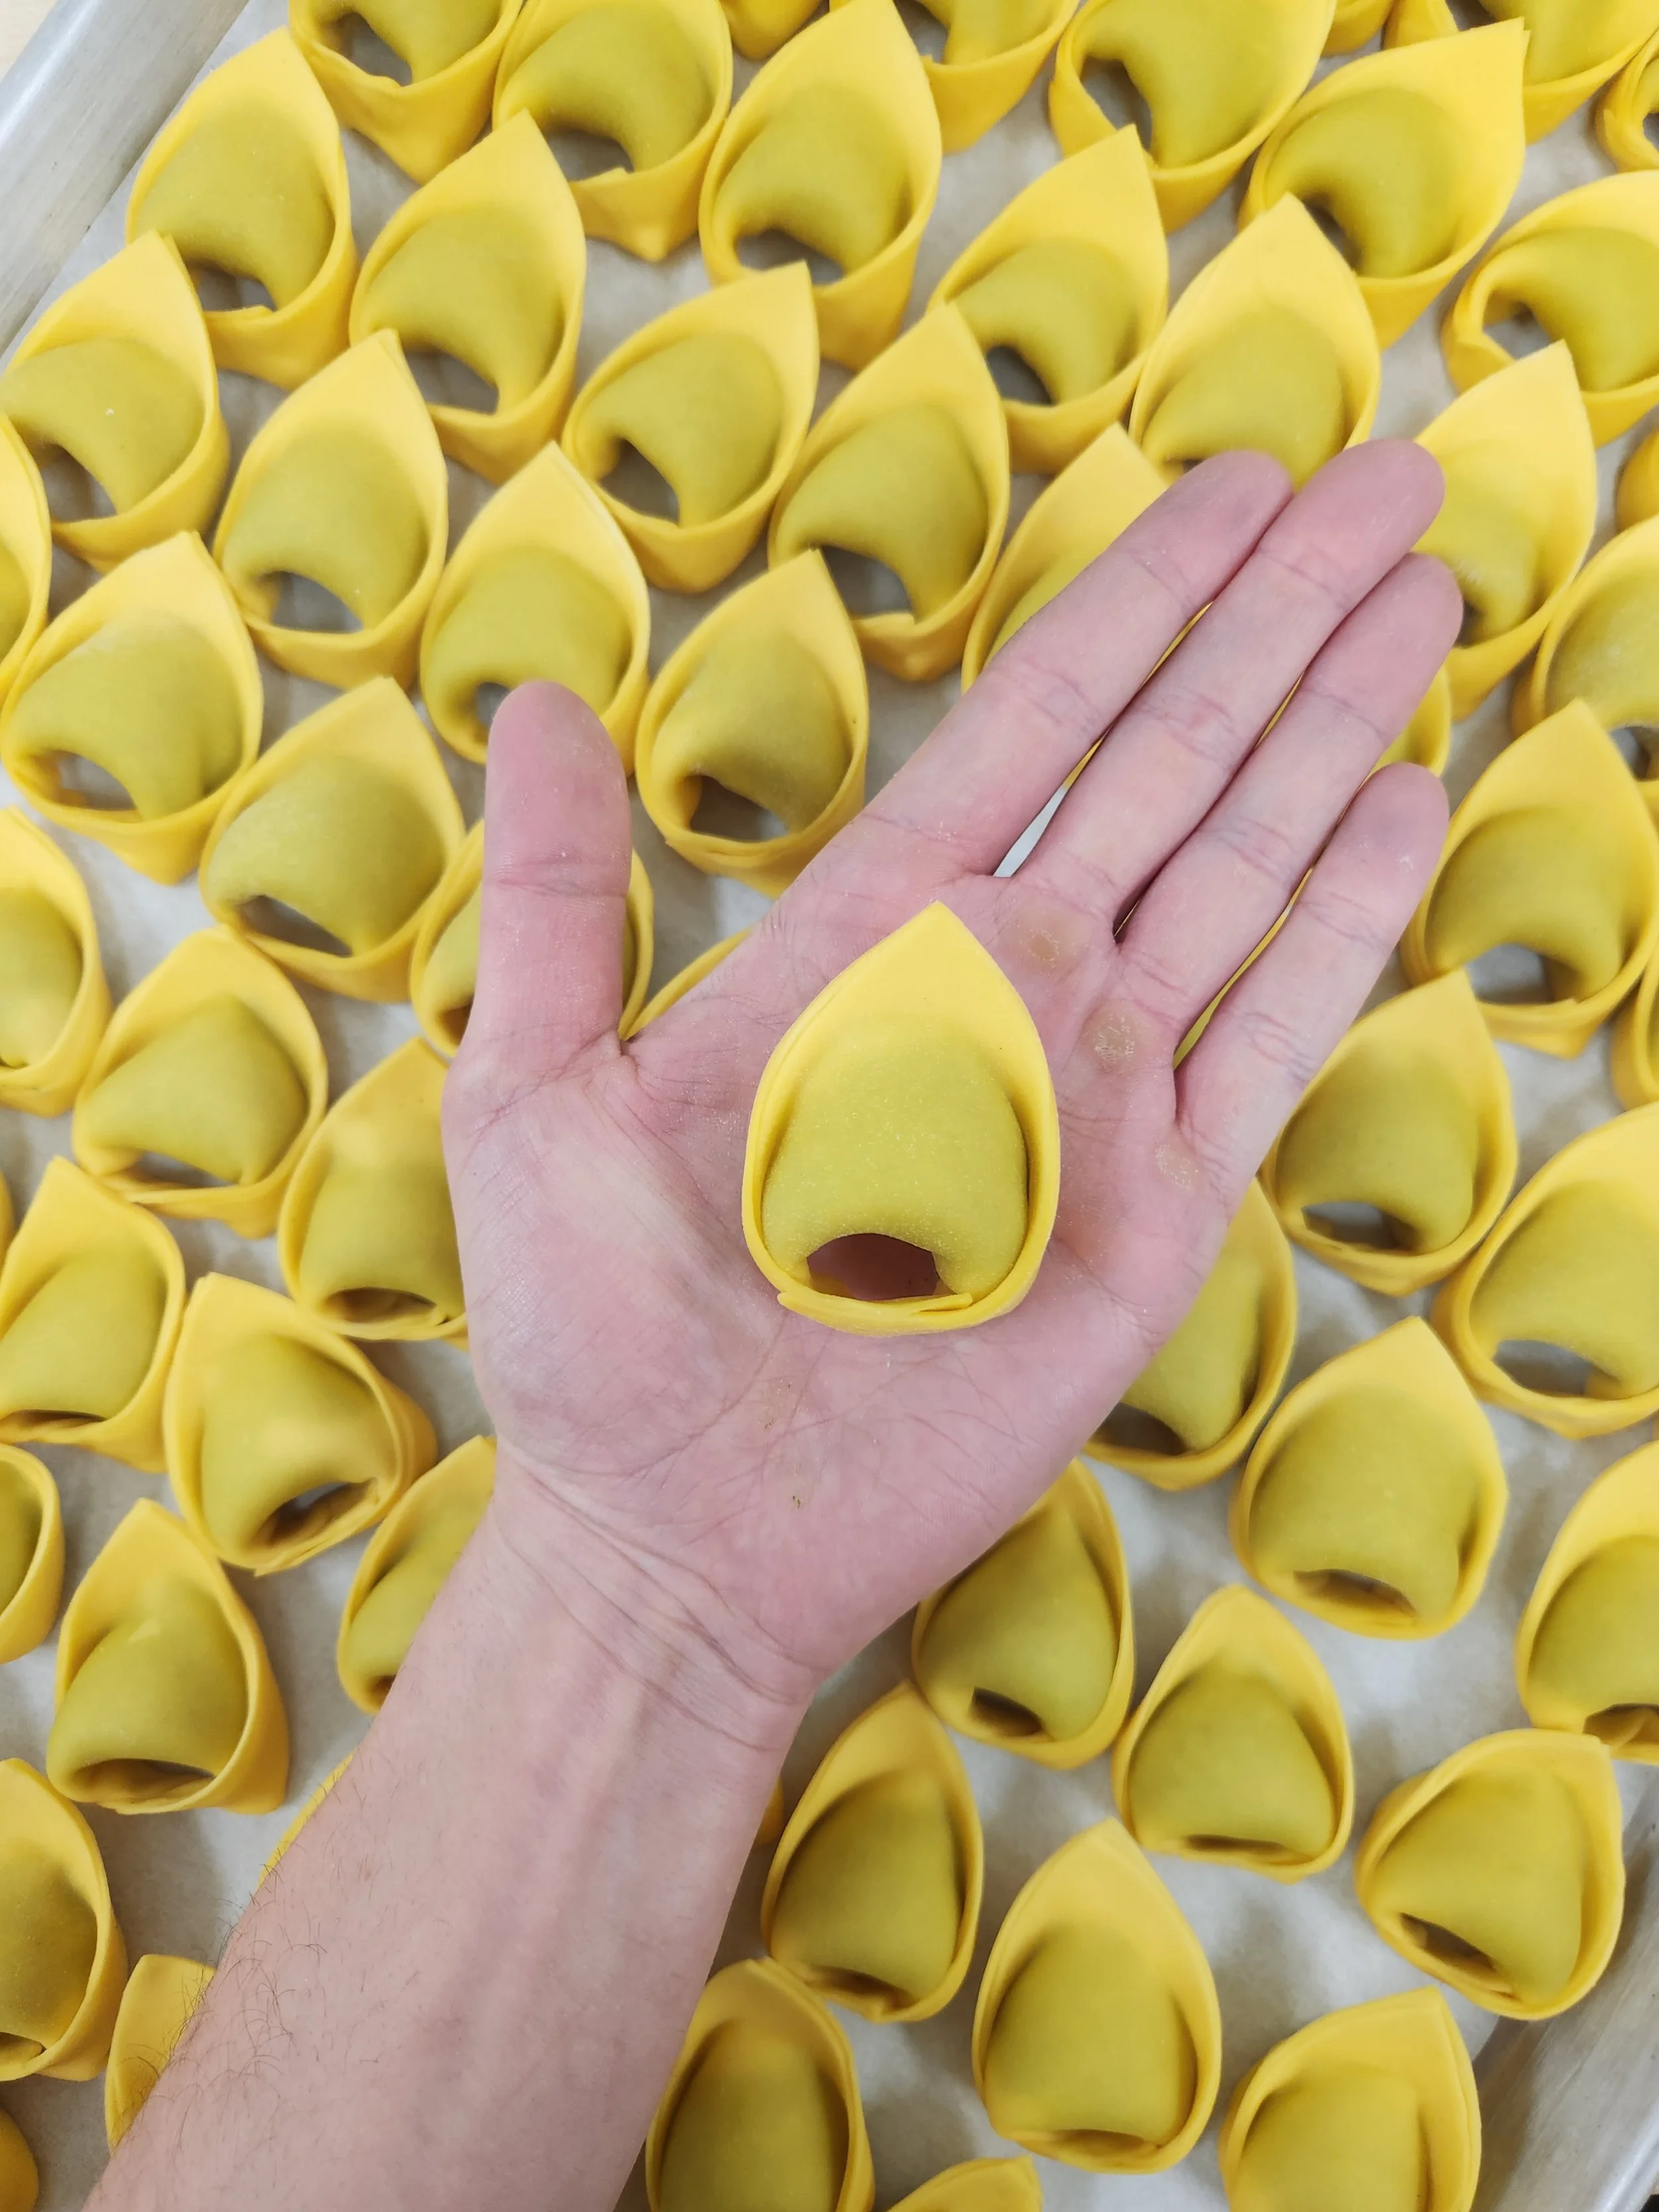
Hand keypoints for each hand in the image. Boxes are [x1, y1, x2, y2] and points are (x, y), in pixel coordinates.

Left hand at [443, 442, 1458, 1731]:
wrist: (682, 1538)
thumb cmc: (593, 1334)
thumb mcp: (535, 1097)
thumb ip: (556, 898)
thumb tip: (536, 700)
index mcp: (872, 942)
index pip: (1034, 728)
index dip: (1138, 600)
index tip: (1232, 484)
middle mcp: (1004, 990)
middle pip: (1170, 761)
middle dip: (1279, 618)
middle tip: (1388, 483)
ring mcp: (1097, 1095)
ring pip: (1244, 867)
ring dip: (1334, 729)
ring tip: (1424, 598)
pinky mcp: (1158, 1212)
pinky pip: (1271, 1039)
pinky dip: (1341, 922)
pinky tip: (1402, 808)